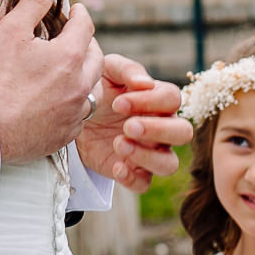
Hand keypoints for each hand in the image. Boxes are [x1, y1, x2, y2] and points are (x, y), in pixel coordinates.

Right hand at [0, 0, 101, 163]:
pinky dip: (73, 104)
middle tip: (77, 39)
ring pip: (91, 88)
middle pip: (97, 58)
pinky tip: (59, 102)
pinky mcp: (67, 133)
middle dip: (89, 44)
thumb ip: (33, 3)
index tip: (76, 11)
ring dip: (84, 76)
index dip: (80, 15)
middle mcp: (80, 83)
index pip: (85, 26)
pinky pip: (79, 115)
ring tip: (71, 72)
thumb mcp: (9, 31)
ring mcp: (75, 111)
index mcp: (70, 56)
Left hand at [75, 53, 189, 192]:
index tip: (118, 103)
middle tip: (127, 126)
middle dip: (157, 130)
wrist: (71, 112)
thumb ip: (127, 70)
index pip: (172, 99)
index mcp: (158, 100)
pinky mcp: (132, 171)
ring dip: (147, 156)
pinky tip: (116, 166)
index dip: (150, 101)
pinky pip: (143, 184)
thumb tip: (145, 83)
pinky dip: (132, 178)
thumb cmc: (97, 88)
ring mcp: (149, 152)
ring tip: (119, 143)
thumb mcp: (107, 71)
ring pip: (169, 163)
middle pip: (183, 132)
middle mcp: (161, 128)